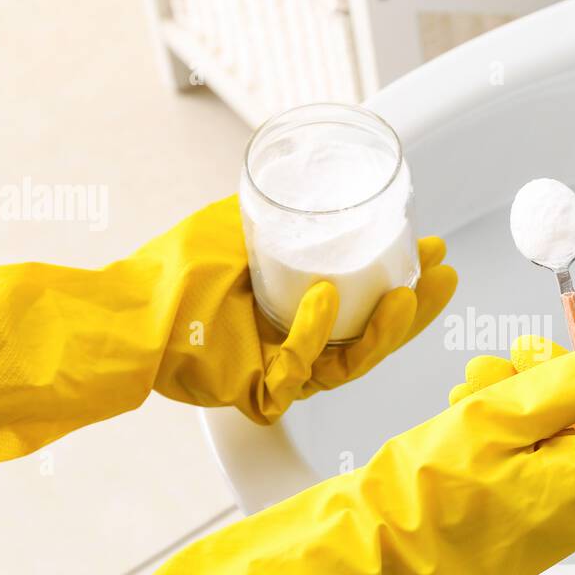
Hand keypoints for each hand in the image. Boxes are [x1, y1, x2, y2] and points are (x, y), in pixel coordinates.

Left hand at [0, 195, 455, 478]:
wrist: (131, 305)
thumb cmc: (178, 269)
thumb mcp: (243, 223)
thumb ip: (281, 211)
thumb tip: (321, 181)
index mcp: (305, 312)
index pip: (370, 303)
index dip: (408, 280)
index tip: (434, 250)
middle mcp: (302, 346)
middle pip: (376, 337)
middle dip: (418, 309)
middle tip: (443, 276)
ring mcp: (285, 372)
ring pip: (352, 361)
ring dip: (385, 329)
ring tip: (406, 294)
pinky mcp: (263, 393)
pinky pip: (300, 367)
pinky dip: (313, 332)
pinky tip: (322, 296)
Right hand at [103, 311, 574, 574]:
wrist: (373, 551)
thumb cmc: (430, 492)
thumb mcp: (509, 412)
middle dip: (556, 374)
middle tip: (517, 352)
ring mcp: (552, 516)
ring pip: (557, 431)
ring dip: (522, 393)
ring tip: (473, 382)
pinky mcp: (520, 518)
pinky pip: (530, 457)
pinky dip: (504, 425)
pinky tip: (465, 408)